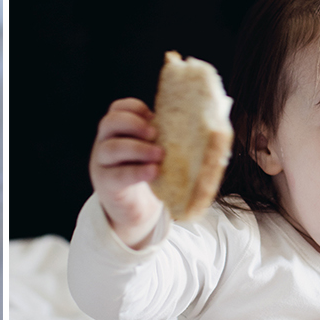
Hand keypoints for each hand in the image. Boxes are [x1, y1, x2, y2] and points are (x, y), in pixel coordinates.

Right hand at [89, 97, 164, 247]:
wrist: (134, 210)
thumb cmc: (149, 174)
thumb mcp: (155, 151)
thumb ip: (171, 134)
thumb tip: (218, 111)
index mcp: (117, 131)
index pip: (118, 109)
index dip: (134, 108)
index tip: (154, 116)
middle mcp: (104, 144)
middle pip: (110, 123)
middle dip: (134, 124)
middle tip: (155, 132)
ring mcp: (102, 165)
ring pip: (112, 148)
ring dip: (138, 148)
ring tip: (160, 155)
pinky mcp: (107, 185)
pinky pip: (118, 175)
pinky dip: (137, 172)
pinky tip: (153, 171)